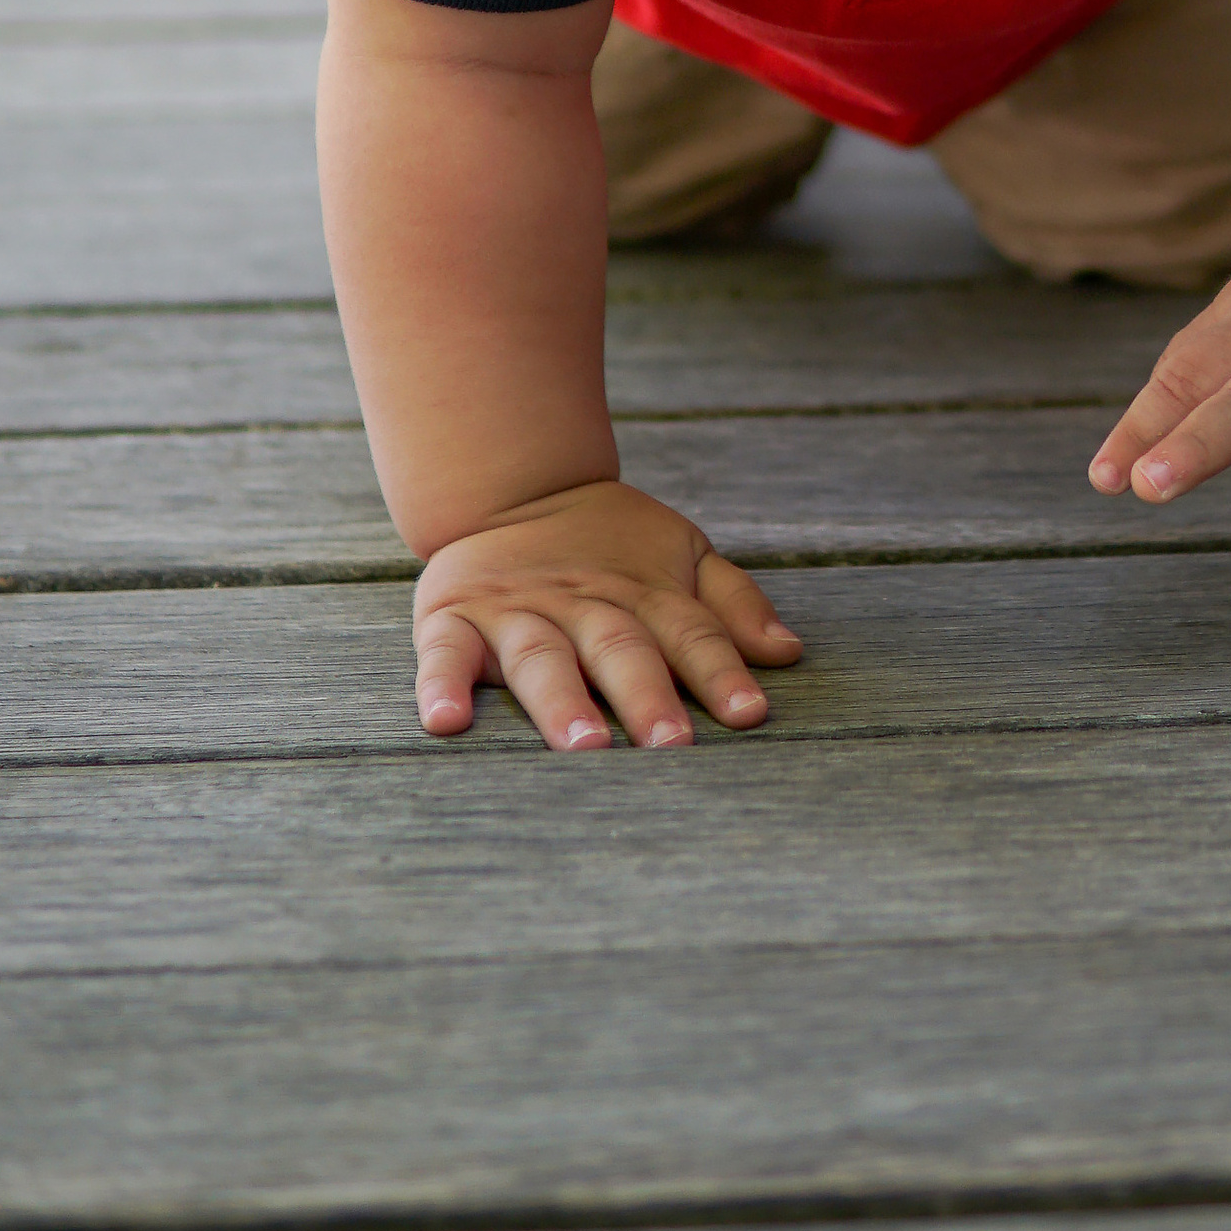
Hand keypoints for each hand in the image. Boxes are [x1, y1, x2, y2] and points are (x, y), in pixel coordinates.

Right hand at [411, 476, 803, 750]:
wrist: (511, 485)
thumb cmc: (609, 543)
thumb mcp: (680, 555)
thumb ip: (731, 605)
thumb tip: (789, 653)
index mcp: (642, 593)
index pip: (691, 633)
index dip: (720, 671)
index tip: (750, 714)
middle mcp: (583, 604)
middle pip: (620, 650)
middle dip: (646, 696)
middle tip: (672, 746)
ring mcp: (518, 611)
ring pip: (543, 658)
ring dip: (562, 702)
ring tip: (583, 746)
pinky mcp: (455, 618)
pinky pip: (444, 653)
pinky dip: (440, 686)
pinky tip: (446, 721)